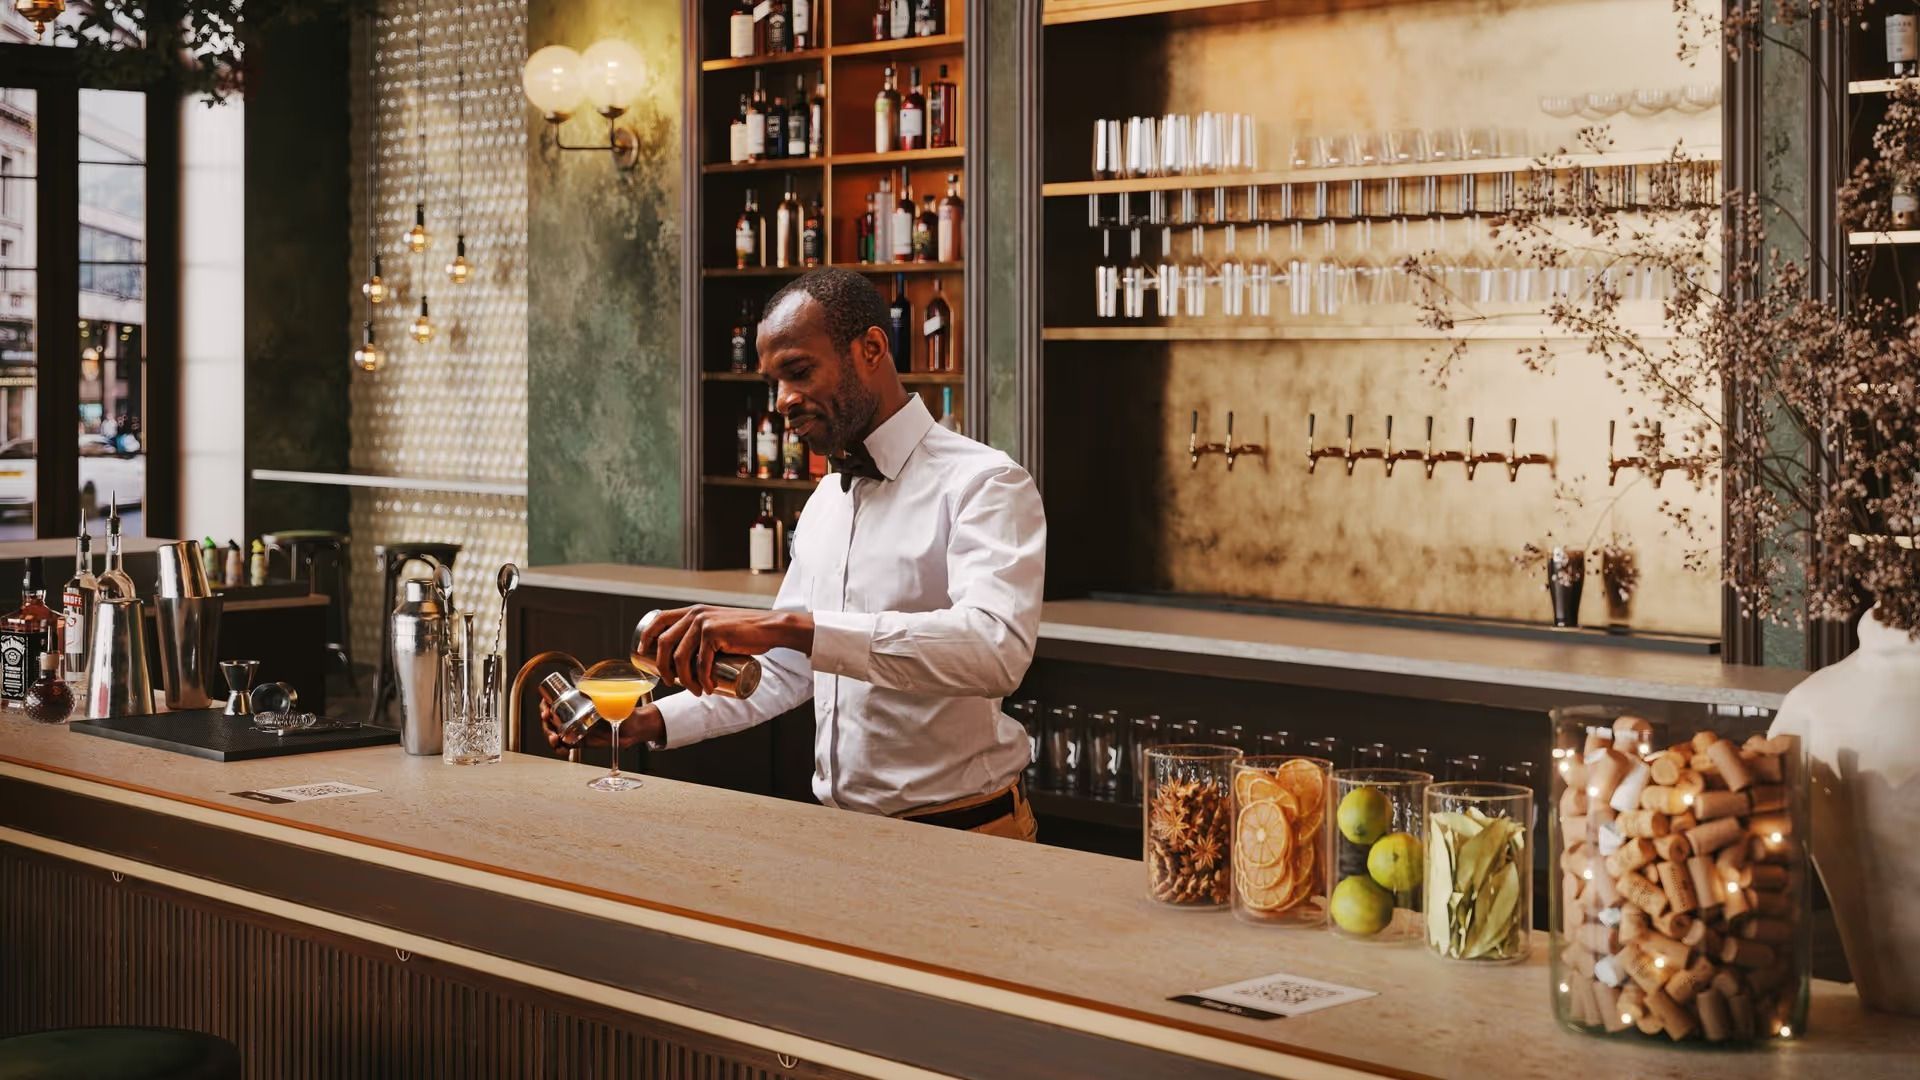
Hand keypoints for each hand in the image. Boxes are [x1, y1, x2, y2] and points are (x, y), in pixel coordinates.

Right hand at [540, 698, 660, 752]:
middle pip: (549, 720)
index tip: (545, 710)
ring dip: (550, 737)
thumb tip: (583, 686)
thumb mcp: (606, 698)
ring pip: (554, 733)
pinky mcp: (580, 741)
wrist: (632, 727)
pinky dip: (560, 749)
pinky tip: (561, 750)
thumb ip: (595, 693)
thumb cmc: (622, 708)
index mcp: (574, 702)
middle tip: (549, 727)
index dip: (544, 705)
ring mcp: (574, 728)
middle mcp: (572, 714)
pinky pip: (565, 746)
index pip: (553, 701)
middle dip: (545, 724)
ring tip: (555, 740)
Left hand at [638, 605, 812, 695]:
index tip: (643, 653)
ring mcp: (703, 622)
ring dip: (684, 679)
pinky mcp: (714, 633)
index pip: (660, 619)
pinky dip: (702, 679)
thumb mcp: (718, 625)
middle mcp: (694, 614)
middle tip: (670, 682)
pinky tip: (707, 687)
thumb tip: (686, 658)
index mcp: (692, 611)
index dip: (647, 636)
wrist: (770, 627)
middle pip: (665, 643)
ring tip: (694, 690)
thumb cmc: (746, 631)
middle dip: (663, 668)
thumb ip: (703, 633)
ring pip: (681, 657)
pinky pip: (701, 662)